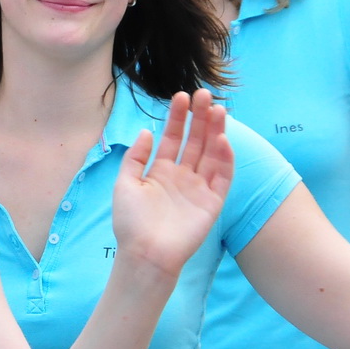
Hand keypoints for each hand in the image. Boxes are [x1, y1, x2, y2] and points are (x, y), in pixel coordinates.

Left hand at [110, 89, 234, 274]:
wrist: (145, 255)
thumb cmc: (131, 223)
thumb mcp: (125, 185)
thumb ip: (136, 158)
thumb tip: (146, 131)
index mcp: (160, 171)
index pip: (173, 138)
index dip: (177, 118)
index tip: (180, 97)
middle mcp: (182, 176)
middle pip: (195, 141)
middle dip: (200, 118)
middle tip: (204, 94)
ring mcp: (199, 188)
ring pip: (211, 154)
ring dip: (215, 132)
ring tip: (217, 109)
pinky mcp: (212, 203)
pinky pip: (222, 177)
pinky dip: (224, 159)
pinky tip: (222, 140)